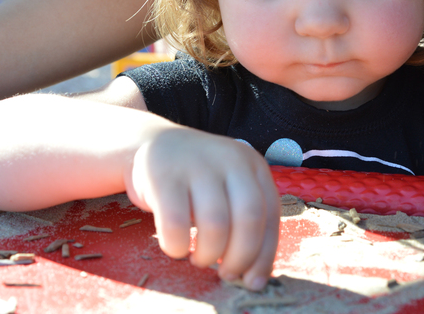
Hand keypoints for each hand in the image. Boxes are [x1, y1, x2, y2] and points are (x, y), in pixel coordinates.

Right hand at [126, 130, 280, 290]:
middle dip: (240, 256)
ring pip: (215, 223)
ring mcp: (196, 164)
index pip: (270, 214)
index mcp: (253, 164)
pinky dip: (177, 246)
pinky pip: (175, 223)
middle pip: (249, 218)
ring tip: (199, 259)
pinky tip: (176, 247)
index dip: (264, 254)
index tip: (253, 281)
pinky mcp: (163, 176)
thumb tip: (255, 278)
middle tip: (226, 273)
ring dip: (209, 254)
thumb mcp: (231, 188)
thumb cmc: (199, 179)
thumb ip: (246, 222)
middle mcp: (230, 159)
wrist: (154, 144)